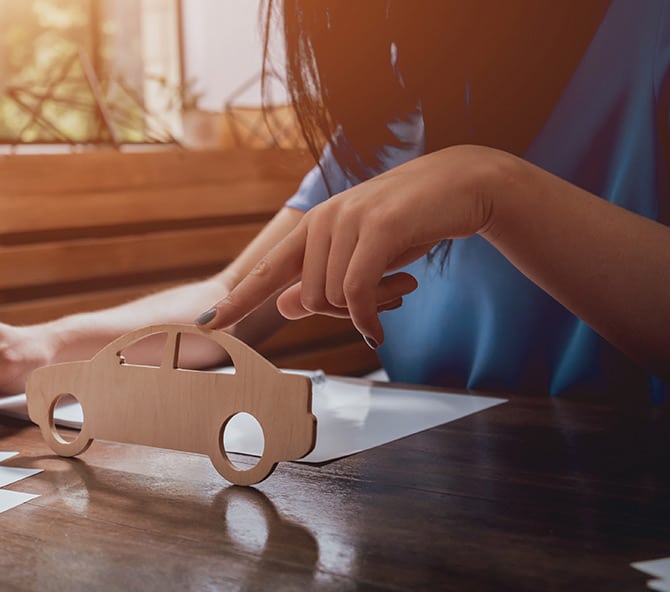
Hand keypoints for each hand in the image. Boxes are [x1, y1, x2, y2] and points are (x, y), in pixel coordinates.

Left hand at [200, 145, 513, 346]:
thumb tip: (286, 307)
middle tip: (387, 301)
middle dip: (346, 314)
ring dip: (369, 309)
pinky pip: (356, 293)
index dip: (238, 299)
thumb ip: (325, 280)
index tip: (207, 323)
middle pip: (311, 299)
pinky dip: (367, 319)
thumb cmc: (413, 223)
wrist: (463, 185)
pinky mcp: (378, 227)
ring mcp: (349, 220)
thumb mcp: (364, 256)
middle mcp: (324, 220)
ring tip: (401, 287)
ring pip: (335, 299)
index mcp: (314, 227)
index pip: (267, 269)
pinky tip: (380, 329)